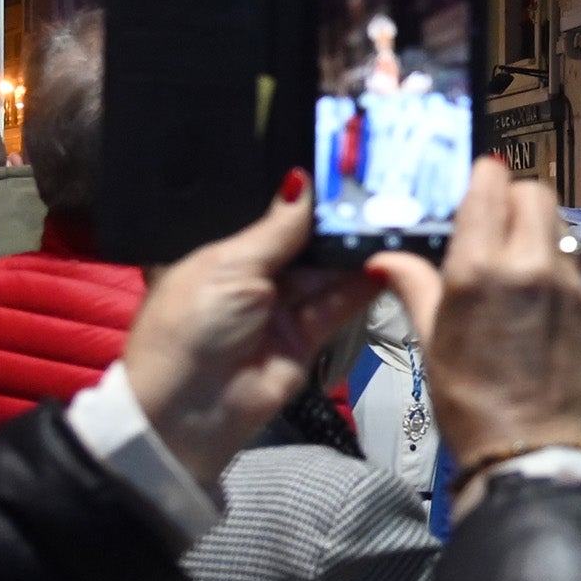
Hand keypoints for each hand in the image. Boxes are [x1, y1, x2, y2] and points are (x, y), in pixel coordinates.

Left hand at [118, 171, 384, 488]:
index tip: (342, 168)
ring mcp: (281, 309)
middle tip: (379, 185)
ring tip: (391, 215)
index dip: (303, 197)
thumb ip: (277, 227)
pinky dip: (361, 285)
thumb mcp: (230, 266)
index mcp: (222, 253)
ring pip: (325, 272)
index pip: (270, 217)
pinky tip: (386, 257)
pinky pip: (337, 305)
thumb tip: (302, 178)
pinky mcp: (306, 338)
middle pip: (303, 243)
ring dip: (354, 250)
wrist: (188, 411)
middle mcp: (254, 277)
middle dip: (335, 222)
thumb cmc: (193, 325)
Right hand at [369, 158, 580, 465]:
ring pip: (559, 223)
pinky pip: (575, 262)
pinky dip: (556, 262)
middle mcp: (529, 265)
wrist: (528, 451)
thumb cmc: (469, 400)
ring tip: (516, 258)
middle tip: (494, 222)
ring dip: (538, 227)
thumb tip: (384, 259)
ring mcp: (567, 284)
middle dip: (513, 198)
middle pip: (534, 191)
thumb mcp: (430, 339)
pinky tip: (537, 292)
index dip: (482, 178)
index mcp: (479, 268)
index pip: (491, 184)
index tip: (474, 187)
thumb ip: (414, 285)